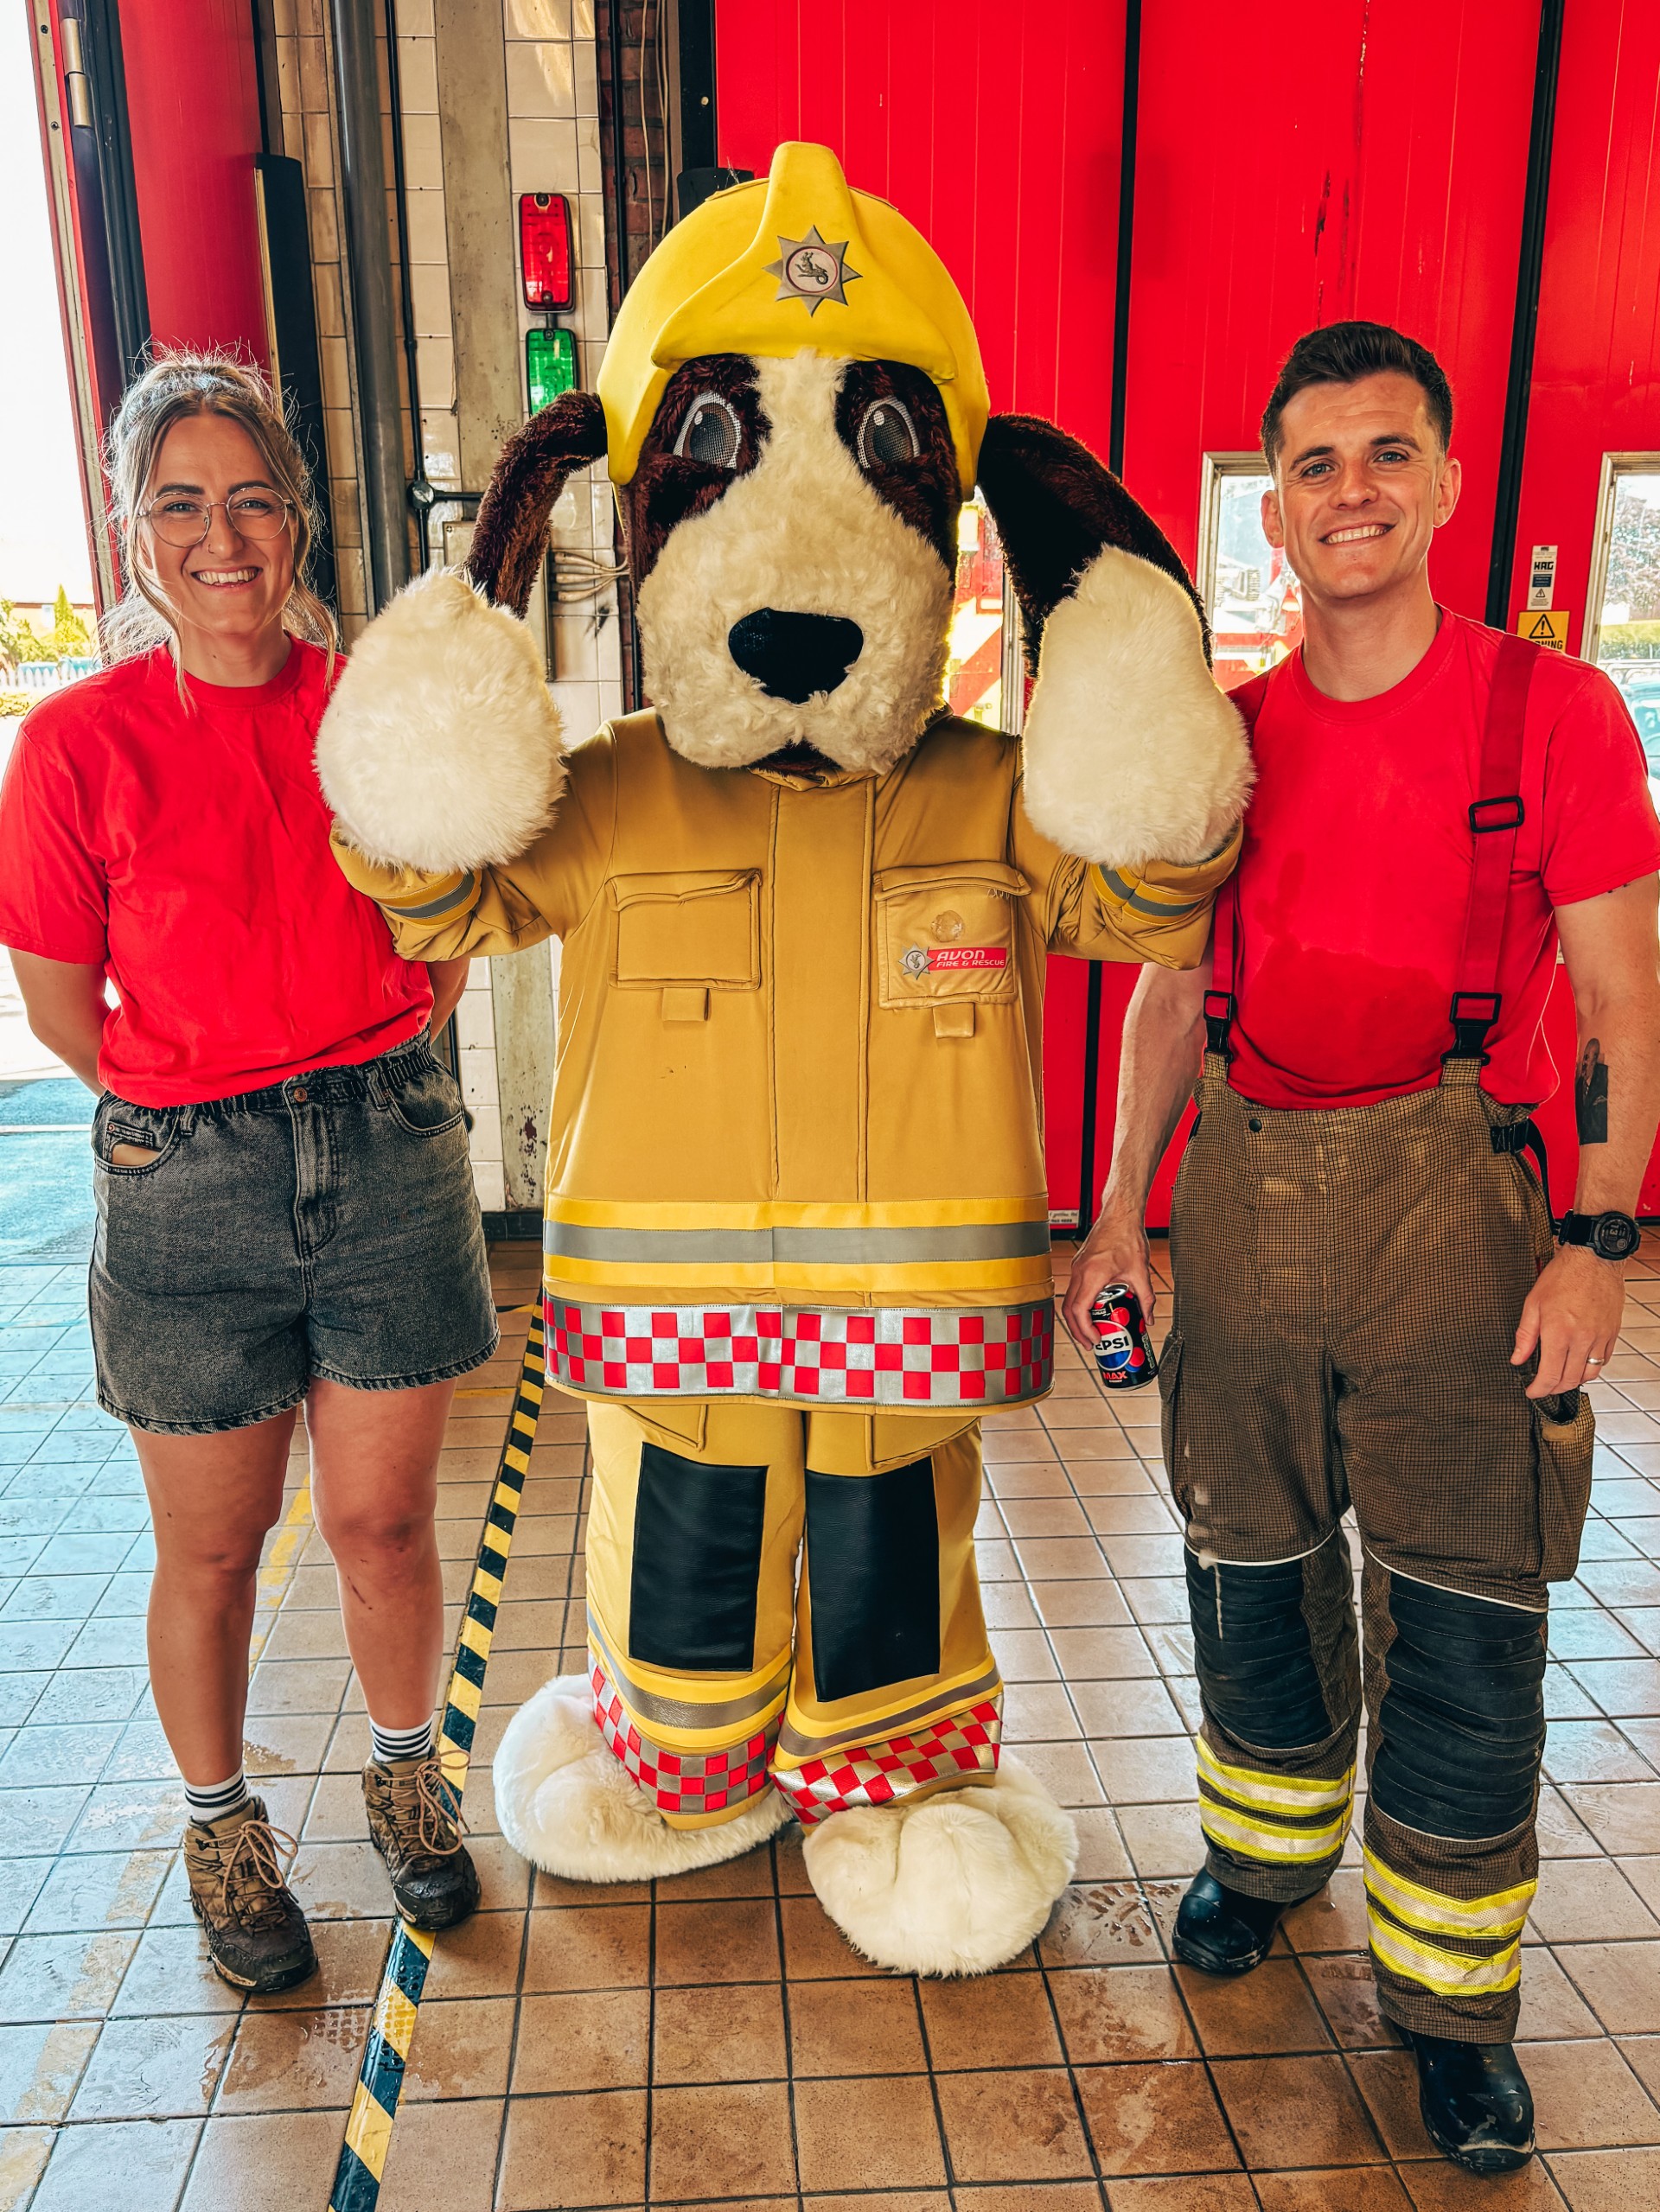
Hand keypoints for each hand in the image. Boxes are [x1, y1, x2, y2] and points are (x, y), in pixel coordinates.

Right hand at [1062, 1209, 1154, 1354]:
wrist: (1120, 1214)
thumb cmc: (1127, 1236)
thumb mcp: (1140, 1272)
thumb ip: (1146, 1298)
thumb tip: (1148, 1317)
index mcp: (1093, 1274)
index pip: (1079, 1310)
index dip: (1085, 1329)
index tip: (1096, 1339)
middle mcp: (1080, 1271)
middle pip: (1068, 1309)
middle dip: (1077, 1330)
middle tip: (1091, 1343)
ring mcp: (1077, 1267)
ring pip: (1068, 1300)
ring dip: (1077, 1319)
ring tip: (1091, 1331)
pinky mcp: (1079, 1264)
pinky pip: (1074, 1290)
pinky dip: (1080, 1305)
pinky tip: (1094, 1310)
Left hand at [1511, 1244, 1624, 1397]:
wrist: (1593, 1259)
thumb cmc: (1563, 1275)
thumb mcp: (1533, 1303)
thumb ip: (1525, 1335)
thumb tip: (1518, 1358)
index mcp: (1559, 1333)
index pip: (1550, 1375)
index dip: (1539, 1389)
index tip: (1532, 1391)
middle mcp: (1582, 1339)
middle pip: (1570, 1380)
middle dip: (1554, 1388)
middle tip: (1543, 1387)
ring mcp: (1599, 1337)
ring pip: (1589, 1374)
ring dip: (1574, 1382)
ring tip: (1561, 1379)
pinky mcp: (1612, 1333)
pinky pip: (1603, 1360)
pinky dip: (1591, 1368)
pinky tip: (1580, 1363)